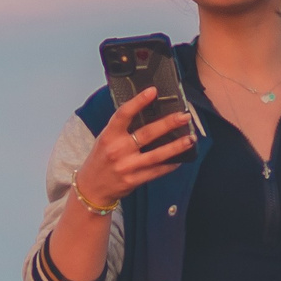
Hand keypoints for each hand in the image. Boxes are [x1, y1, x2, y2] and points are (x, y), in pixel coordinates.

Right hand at [76, 91, 196, 206]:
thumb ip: (121, 129)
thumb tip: (147, 113)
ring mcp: (126, 166)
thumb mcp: (105, 140)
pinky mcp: (133, 180)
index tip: (153, 91)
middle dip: (168, 123)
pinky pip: (156, 172)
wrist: (91, 189)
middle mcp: (118, 150)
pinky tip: (179, 159)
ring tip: (190, 139)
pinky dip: (169, 165)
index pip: (123, 114)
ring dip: (176, 147)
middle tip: (184, 116)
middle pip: (146, 133)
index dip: (138, 101)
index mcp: (109, 136)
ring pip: (156, 155)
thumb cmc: (100, 160)